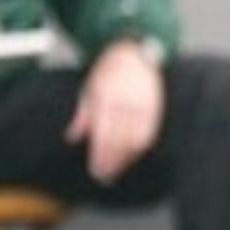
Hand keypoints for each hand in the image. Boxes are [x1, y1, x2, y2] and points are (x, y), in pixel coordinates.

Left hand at [65, 38, 164, 183]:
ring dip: (127, 158)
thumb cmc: (108, 71)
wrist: (134, 53)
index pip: (104, 135)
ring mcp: (144, 107)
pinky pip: (149, 134)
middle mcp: (126, 105)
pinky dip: (140, 148)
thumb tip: (73, 138)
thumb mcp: (89, 89)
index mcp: (106, 99)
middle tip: (105, 176)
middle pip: (120, 142)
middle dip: (112, 162)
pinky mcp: (156, 108)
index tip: (96, 170)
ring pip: (136, 141)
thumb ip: (83, 115)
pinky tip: (133, 155)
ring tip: (118, 169)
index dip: (100, 156)